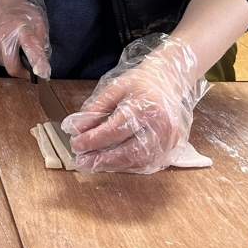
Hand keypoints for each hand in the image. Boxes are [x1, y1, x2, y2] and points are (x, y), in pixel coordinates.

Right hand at [0, 0, 50, 78]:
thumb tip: (43, 63)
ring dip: (12, 60)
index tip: (43, 74)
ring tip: (13, 43)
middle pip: (13, 66)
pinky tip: (4, 42)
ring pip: (4, 64)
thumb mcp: (38, 20)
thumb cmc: (19, 10)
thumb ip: (41, 41)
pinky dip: (3, 55)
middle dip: (22, 69)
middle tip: (27, 62)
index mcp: (22, 29)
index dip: (37, 63)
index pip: (31, 48)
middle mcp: (4, 37)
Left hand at [61, 34, 208, 174]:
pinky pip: (147, 164)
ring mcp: (170, 141)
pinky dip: (127, 165)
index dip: (93, 140)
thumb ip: (95, 109)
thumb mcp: (115, 88)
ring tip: (93, 163)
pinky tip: (111, 162)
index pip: (114, 130)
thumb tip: (75, 128)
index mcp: (146, 108)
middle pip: (128, 152)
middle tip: (82, 161)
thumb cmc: (141, 83)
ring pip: (138, 162)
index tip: (76, 144)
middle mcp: (161, 127)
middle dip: (102, 160)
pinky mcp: (172, 149)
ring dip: (113, 165)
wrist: (170, 82)